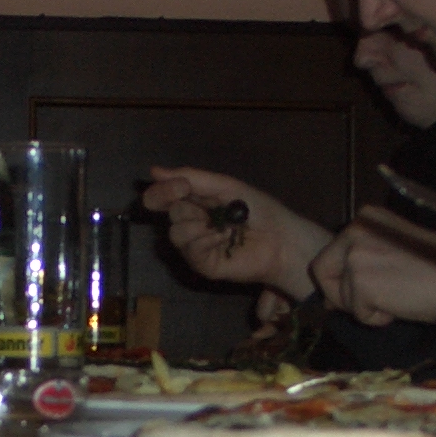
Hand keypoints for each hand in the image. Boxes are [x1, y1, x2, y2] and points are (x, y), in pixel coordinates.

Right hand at [142, 166, 329, 296]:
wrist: (281, 237)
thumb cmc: (259, 210)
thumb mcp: (225, 186)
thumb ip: (192, 178)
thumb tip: (154, 171)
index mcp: (195, 201)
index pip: (162, 196)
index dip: (162, 191)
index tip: (179, 187)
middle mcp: (192, 223)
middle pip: (170, 213)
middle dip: (187, 208)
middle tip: (211, 210)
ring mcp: (196, 246)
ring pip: (176, 234)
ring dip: (198, 226)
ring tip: (223, 227)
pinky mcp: (204, 265)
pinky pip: (191, 251)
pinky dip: (206, 241)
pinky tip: (224, 239)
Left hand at [309, 210, 435, 325]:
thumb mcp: (395, 248)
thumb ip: (364, 257)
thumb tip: (332, 289)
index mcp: (366, 217)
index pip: (329, 254)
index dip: (341, 280)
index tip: (364, 291)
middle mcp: (356, 229)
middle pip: (323, 272)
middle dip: (345, 294)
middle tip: (378, 299)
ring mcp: (356, 254)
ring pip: (340, 296)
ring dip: (367, 306)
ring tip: (400, 296)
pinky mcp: (362, 280)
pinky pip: (356, 313)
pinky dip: (377, 318)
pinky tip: (401, 304)